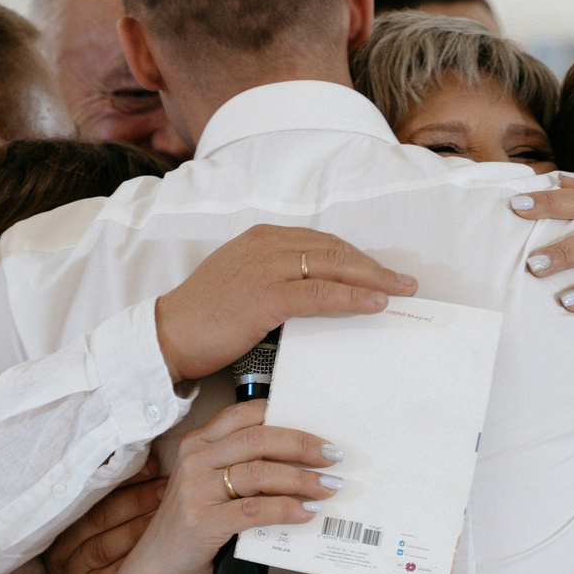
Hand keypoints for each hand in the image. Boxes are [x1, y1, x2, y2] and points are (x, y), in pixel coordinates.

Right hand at [44, 455, 163, 573]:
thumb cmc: (97, 545)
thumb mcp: (96, 518)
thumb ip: (113, 492)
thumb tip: (150, 462)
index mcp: (61, 518)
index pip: (92, 492)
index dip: (125, 479)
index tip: (153, 468)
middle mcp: (60, 544)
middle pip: (99, 517)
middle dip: (136, 502)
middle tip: (166, 491)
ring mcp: (70, 572)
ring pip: (104, 547)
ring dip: (138, 530)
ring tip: (167, 518)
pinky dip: (133, 563)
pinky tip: (156, 553)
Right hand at [118, 401, 339, 573]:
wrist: (158, 567)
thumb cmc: (193, 522)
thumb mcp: (209, 483)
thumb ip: (240, 464)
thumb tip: (300, 457)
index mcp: (197, 442)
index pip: (246, 415)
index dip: (287, 418)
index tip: (319, 431)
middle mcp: (194, 460)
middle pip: (259, 439)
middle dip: (302, 446)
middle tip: (333, 457)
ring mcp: (196, 490)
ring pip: (260, 473)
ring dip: (302, 480)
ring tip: (328, 488)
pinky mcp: (203, 522)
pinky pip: (254, 510)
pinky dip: (285, 510)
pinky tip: (306, 513)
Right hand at [154, 225, 417, 383]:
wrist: (167, 335)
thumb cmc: (204, 318)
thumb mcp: (243, 284)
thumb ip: (277, 280)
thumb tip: (315, 292)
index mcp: (261, 238)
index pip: (322, 243)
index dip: (357, 258)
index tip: (382, 272)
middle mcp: (266, 244)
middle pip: (335, 250)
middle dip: (374, 266)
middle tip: (406, 282)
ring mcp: (266, 267)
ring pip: (334, 267)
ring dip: (374, 279)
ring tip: (401, 292)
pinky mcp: (265, 296)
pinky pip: (320, 294)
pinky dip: (352, 298)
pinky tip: (375, 305)